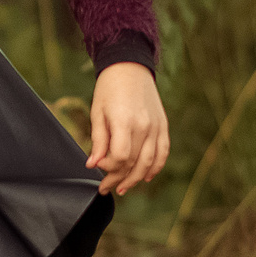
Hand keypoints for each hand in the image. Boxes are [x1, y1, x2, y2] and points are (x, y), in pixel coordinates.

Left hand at [88, 62, 169, 195]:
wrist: (130, 68)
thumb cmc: (109, 89)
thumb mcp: (98, 113)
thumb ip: (98, 140)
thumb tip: (92, 164)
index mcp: (125, 122)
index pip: (121, 157)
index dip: (109, 168)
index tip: (98, 167)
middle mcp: (144, 126)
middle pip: (134, 163)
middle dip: (118, 179)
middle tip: (105, 188)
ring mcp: (156, 127)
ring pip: (149, 162)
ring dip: (136, 179)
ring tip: (123, 188)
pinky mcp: (163, 126)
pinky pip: (162, 152)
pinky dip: (155, 167)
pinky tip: (145, 177)